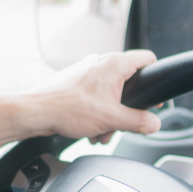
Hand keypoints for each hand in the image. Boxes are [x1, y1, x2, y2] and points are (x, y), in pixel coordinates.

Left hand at [25, 50, 161, 142]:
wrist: (37, 112)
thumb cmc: (68, 109)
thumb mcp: (112, 119)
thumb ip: (139, 121)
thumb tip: (155, 123)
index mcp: (114, 64)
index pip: (148, 59)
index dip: (156, 77)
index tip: (156, 97)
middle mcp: (101, 63)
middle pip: (130, 82)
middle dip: (128, 109)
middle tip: (122, 124)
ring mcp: (88, 71)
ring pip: (112, 93)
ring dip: (111, 116)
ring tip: (101, 132)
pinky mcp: (77, 81)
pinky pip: (97, 96)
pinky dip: (97, 113)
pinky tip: (90, 129)